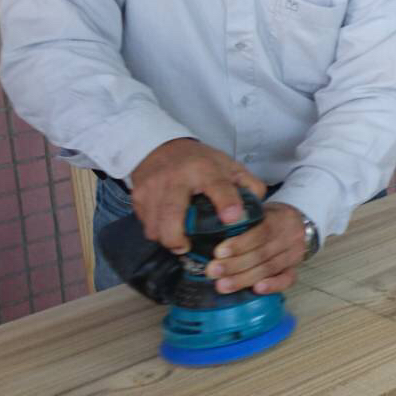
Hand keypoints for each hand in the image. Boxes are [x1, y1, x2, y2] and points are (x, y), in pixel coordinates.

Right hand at [130, 138, 265, 253]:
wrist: (159, 146)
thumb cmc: (198, 161)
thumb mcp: (227, 165)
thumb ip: (247, 185)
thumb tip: (258, 208)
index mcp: (204, 168)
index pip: (217, 185)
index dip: (226, 202)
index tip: (231, 218)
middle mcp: (176, 177)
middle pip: (172, 212)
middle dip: (176, 236)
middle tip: (185, 248)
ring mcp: (153, 187)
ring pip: (154, 223)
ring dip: (165, 238)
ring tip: (177, 241)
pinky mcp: (137, 196)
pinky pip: (144, 222)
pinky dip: (155, 230)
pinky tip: (165, 228)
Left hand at [207, 202, 307, 294]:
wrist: (293, 223)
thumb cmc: (268, 217)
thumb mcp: (258, 209)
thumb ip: (242, 215)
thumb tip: (215, 220)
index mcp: (282, 217)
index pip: (262, 232)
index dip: (240, 244)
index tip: (219, 252)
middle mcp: (291, 236)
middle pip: (262, 254)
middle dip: (235, 265)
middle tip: (213, 271)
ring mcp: (295, 254)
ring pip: (269, 268)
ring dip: (244, 279)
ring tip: (222, 285)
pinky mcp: (295, 268)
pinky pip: (287, 279)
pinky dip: (273, 286)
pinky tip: (256, 290)